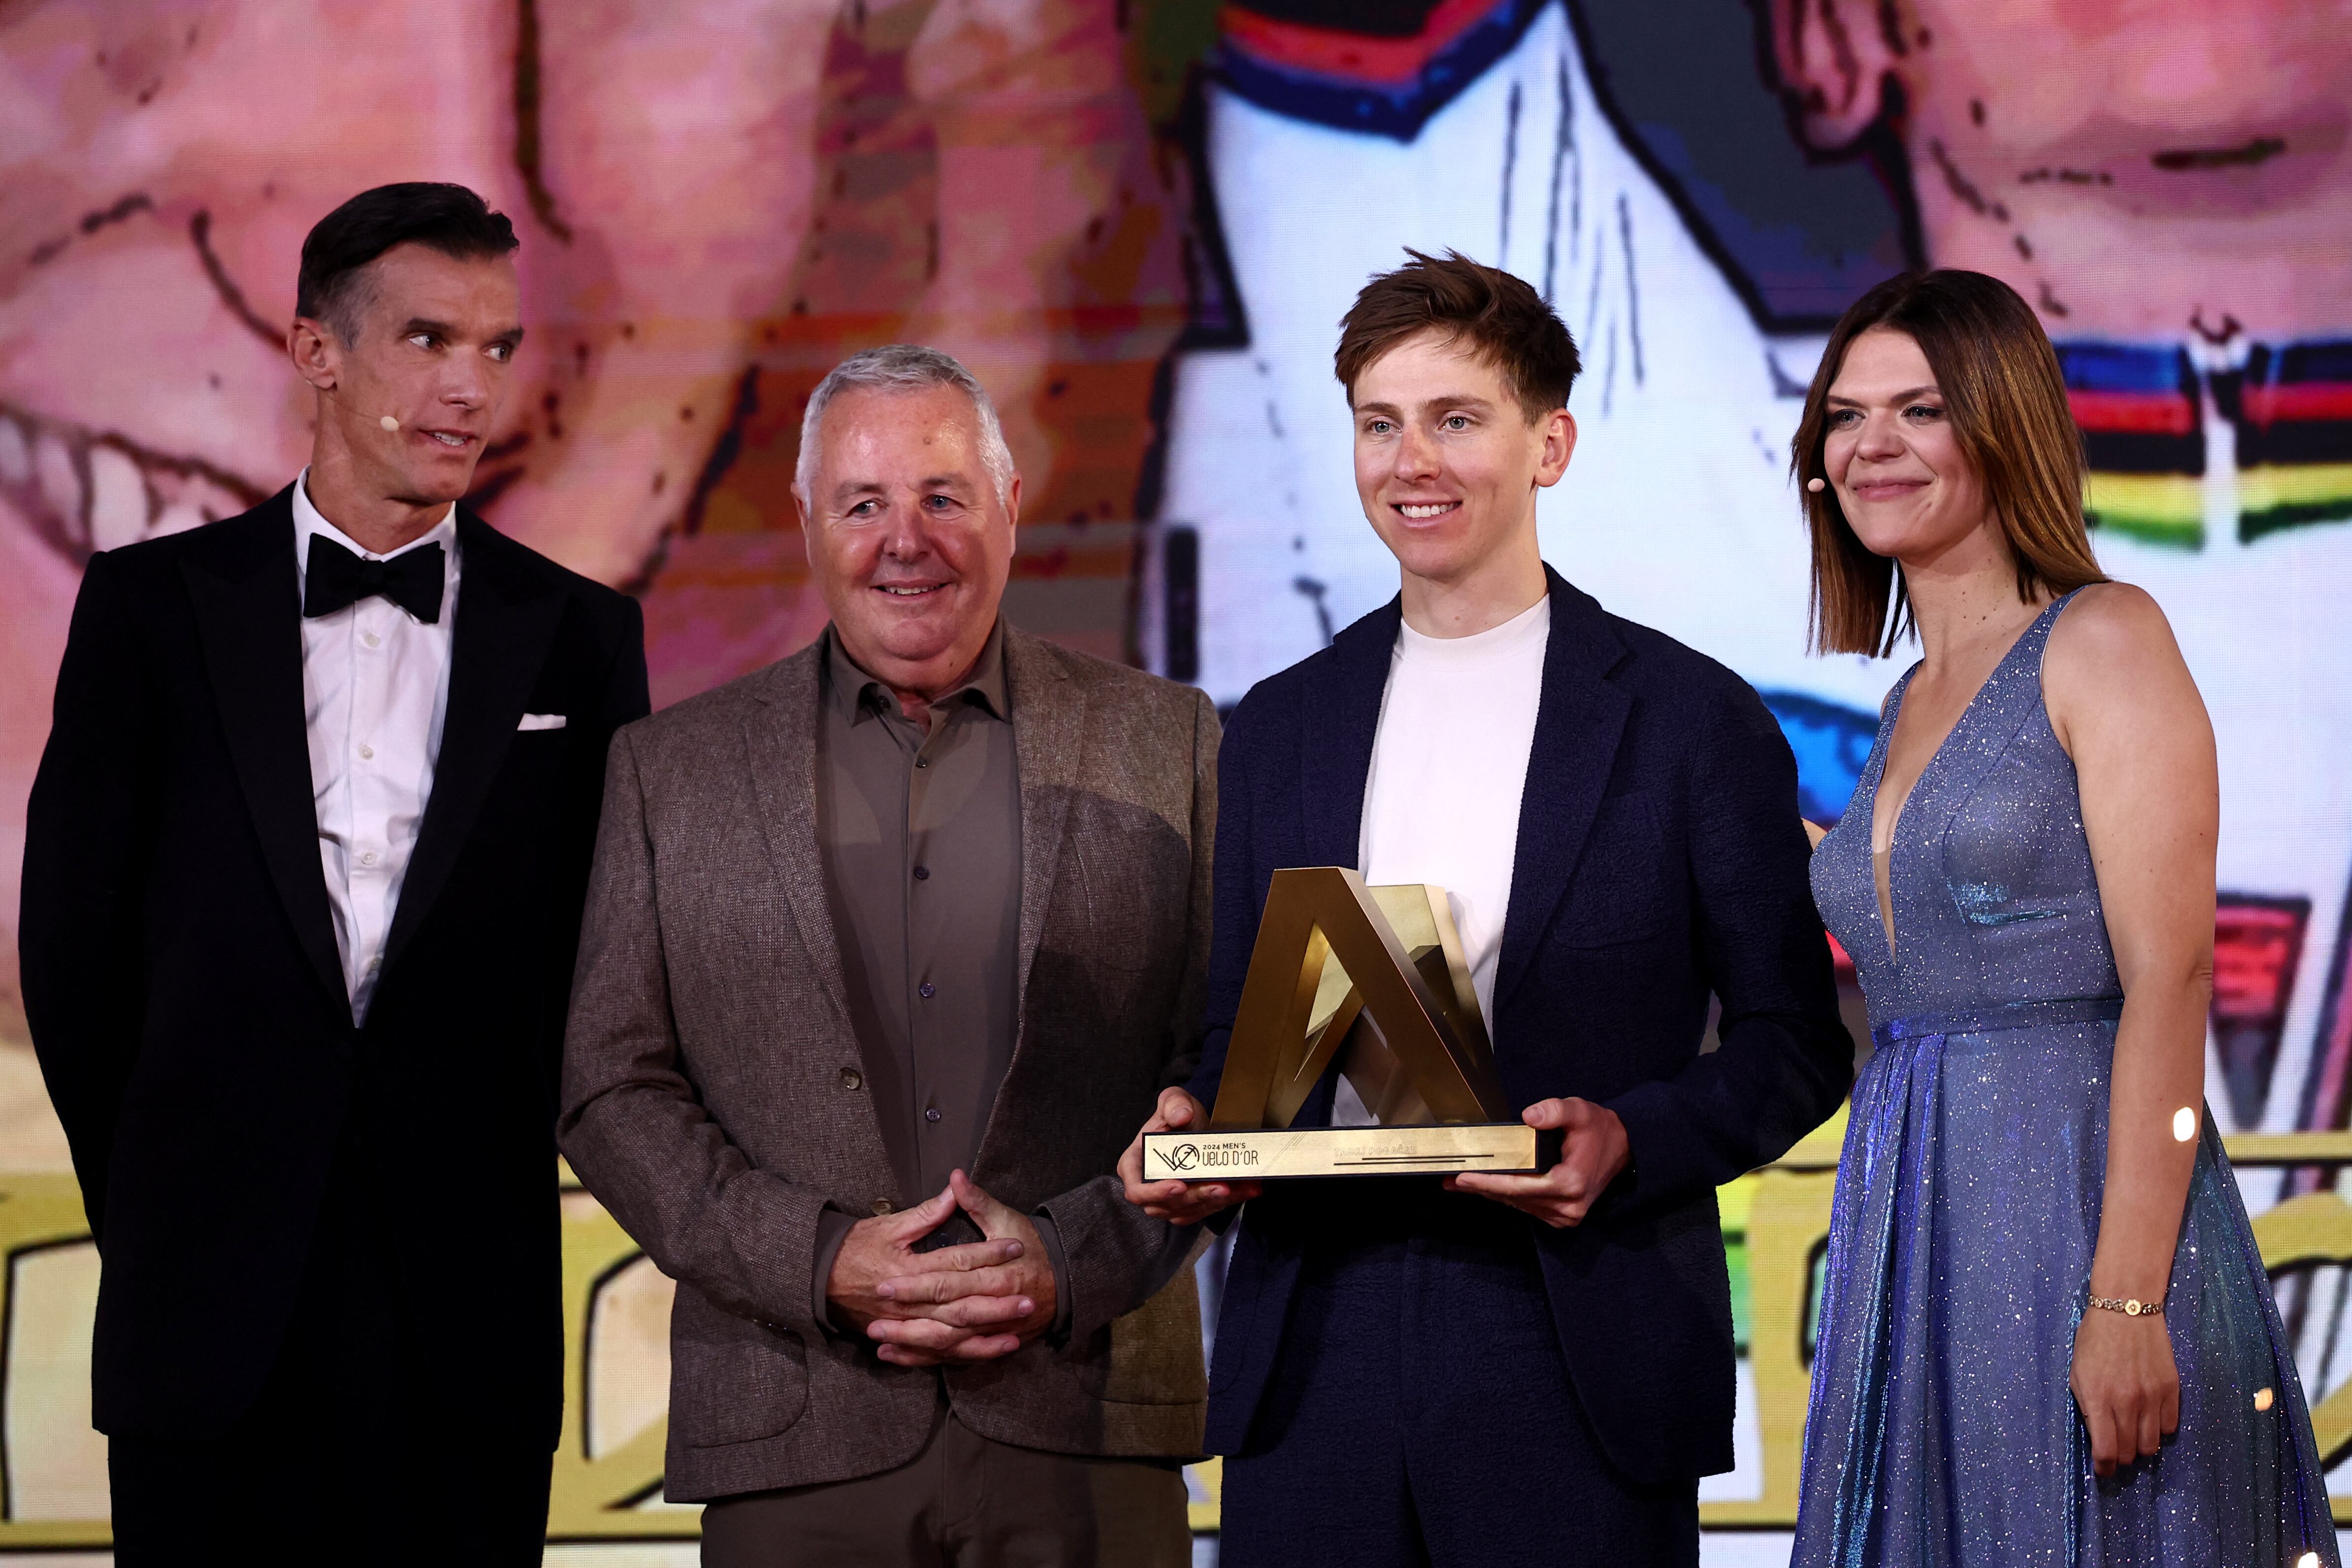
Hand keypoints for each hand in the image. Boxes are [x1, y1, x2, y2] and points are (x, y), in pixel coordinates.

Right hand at [824, 1185, 1032, 1366]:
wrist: (818, 1279)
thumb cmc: (855, 1247)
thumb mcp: (888, 1225)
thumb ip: (926, 1213)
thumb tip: (956, 1188)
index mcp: (907, 1269)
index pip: (955, 1261)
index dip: (988, 1253)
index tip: (1016, 1246)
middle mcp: (907, 1302)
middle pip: (958, 1306)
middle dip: (995, 1304)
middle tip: (1029, 1299)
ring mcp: (904, 1325)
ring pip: (950, 1336)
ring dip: (984, 1336)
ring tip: (1015, 1334)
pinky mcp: (902, 1338)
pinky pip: (935, 1354)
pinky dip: (961, 1356)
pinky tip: (987, 1352)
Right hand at [1119, 1086, 1260, 1223]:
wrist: (1198, 1125)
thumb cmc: (1178, 1115)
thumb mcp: (1174, 1100)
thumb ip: (1173, 1103)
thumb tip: (1180, 1116)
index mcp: (1135, 1164)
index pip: (1136, 1189)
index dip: (1155, 1192)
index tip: (1179, 1186)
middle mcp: (1149, 1187)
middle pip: (1168, 1204)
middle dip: (1197, 1197)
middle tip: (1222, 1187)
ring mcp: (1169, 1199)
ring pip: (1190, 1211)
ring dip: (1216, 1201)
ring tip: (1241, 1187)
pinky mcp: (1189, 1205)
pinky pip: (1206, 1209)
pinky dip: (1227, 1201)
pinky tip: (1246, 1189)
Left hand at [1447, 1097, 1629, 1227]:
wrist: (1624, 1149)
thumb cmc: (1599, 1130)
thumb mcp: (1580, 1111)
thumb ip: (1556, 1110)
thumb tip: (1530, 1115)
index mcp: (1570, 1184)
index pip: (1520, 1186)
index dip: (1489, 1182)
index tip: (1464, 1177)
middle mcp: (1567, 1207)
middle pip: (1515, 1198)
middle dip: (1482, 1188)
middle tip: (1452, 1180)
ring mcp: (1565, 1216)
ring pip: (1519, 1205)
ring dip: (1491, 1193)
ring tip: (1462, 1183)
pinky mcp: (1563, 1217)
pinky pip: (1527, 1207)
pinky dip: (1507, 1196)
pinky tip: (1488, 1187)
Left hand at [2071, 1303, 2179, 1476]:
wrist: (2127, 1309)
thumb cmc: (2095, 1339)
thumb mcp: (2078, 1373)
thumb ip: (2087, 1407)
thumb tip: (2098, 1437)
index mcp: (2099, 1398)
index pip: (2106, 1450)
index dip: (2104, 1467)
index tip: (2103, 1469)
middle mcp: (2128, 1402)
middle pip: (2130, 1453)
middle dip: (2121, 1457)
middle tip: (2116, 1449)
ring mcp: (2152, 1397)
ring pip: (2152, 1445)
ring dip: (2141, 1446)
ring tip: (2133, 1435)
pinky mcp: (2172, 1390)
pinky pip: (2169, 1427)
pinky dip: (2159, 1429)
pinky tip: (2149, 1417)